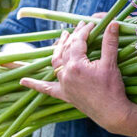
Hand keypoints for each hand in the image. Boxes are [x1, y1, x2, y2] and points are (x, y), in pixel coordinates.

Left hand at [19, 20, 136, 136]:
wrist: (112, 113)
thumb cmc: (112, 88)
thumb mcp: (111, 63)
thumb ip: (110, 42)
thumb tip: (113, 23)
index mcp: (76, 64)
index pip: (77, 41)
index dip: (84, 30)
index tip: (91, 24)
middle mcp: (66, 73)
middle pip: (66, 49)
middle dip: (73, 36)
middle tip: (80, 26)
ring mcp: (63, 85)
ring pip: (55, 62)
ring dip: (58, 49)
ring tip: (63, 38)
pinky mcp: (65, 95)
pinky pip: (46, 89)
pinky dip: (35, 85)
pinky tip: (23, 82)